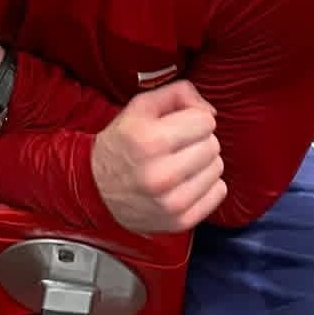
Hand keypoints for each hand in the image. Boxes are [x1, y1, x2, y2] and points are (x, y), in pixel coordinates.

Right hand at [90, 80, 225, 233]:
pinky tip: (185, 183)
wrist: (95, 190)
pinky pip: (218, 193)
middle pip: (213, 145)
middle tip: (177, 147)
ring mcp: (171, 202)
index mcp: (149, 141)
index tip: (177, 127)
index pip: (205, 121)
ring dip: (203, 164)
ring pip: (217, 169)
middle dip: (198, 141)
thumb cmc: (122, 145)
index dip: (192, 119)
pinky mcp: (180, 221)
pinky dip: (207, 186)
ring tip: (180, 165)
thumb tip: (211, 111)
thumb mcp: (140, 107)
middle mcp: (161, 175)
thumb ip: (178, 93)